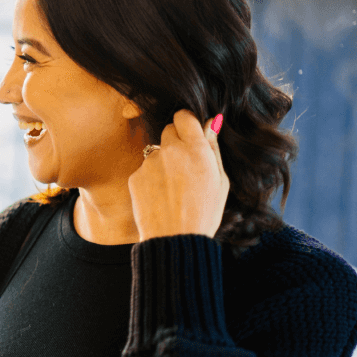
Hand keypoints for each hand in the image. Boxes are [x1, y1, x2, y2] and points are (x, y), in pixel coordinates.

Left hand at [128, 110, 229, 240]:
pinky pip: (144, 169)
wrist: (175, 239)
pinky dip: (151, 179)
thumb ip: (213, 149)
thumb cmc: (204, 213)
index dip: (187, 123)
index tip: (190, 133)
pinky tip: (160, 196)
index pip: (184, 116)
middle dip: (176, 141)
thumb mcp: (220, 181)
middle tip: (184, 164)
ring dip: (163, 162)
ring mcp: (150, 163)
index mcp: (196, 150)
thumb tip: (212, 122)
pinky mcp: (135, 176)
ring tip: (173, 188)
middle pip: (168, 130)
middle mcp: (171, 151)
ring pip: (156, 151)